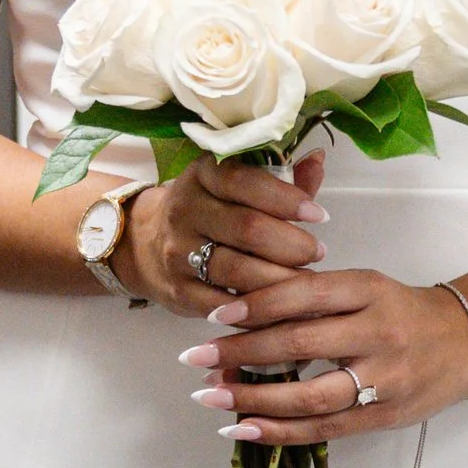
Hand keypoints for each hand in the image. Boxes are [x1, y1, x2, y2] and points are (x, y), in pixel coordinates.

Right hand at [119, 147, 326, 313]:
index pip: (244, 181)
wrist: (149, 246)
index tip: (318, 215)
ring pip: (237, 270)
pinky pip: (225, 304)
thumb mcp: (238, 187)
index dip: (286, 199)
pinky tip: (281, 306)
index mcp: (203, 174)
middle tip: (317, 252)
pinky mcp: (179, 290)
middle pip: (246, 228)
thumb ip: (281, 178)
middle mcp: (185, 209)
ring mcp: (178, 252)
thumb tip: (318, 159)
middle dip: (291, 244)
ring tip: (306, 280)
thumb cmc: (212, 212)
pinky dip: (259, 308)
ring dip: (280, 279)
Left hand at [178, 264, 467, 446]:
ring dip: (253, 399)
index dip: (255, 306)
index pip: (303, 296)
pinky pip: (325, 428)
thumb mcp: (366, 288)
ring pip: (309, 395)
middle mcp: (378, 332)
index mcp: (369, 290)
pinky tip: (244, 427)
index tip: (215, 318)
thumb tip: (244, 316)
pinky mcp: (385, 415)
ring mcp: (384, 379)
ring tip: (212, 398)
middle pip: (299, 345)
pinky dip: (279, 431)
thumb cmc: (403, 312)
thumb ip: (315, 298)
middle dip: (241, 353)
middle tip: (196, 359)